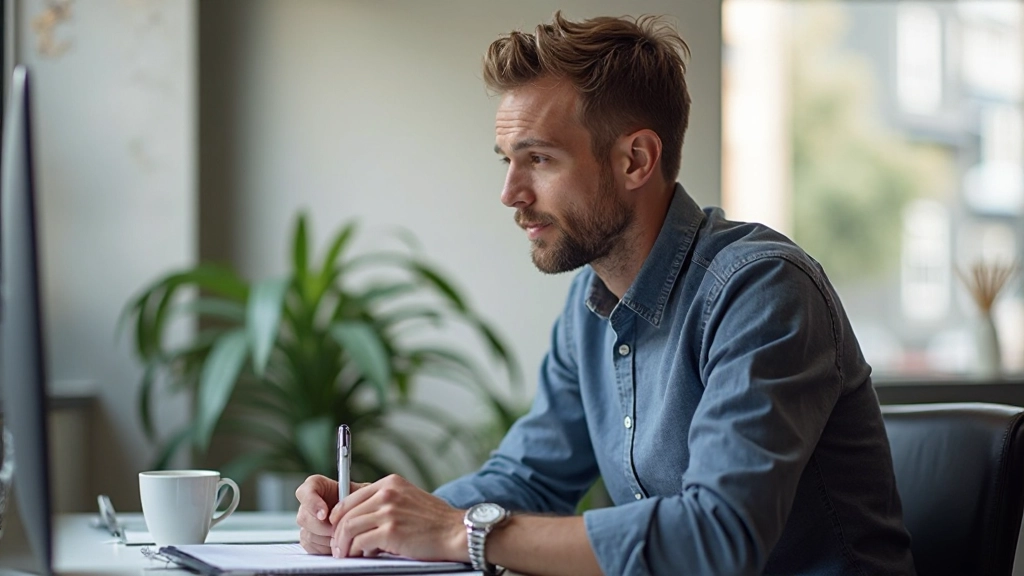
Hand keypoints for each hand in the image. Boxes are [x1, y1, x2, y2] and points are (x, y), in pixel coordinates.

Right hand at [295, 474, 368, 553]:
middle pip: (304, 517)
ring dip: (326, 539)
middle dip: (323, 527)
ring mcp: (306, 521)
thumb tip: (355, 502)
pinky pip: (310, 546)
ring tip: (343, 537)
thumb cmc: (361, 501)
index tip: (324, 514)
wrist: (360, 515)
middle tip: (339, 531)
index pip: (305, 491)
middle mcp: (308, 503)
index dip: (312, 503)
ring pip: (307, 534)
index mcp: (318, 486)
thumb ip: (356, 494)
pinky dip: (324, 548)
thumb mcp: (362, 492)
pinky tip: (337, 544)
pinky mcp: (307, 538)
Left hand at [330, 474, 465, 561]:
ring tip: (345, 553)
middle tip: (338, 546)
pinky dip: (356, 551)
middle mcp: (387, 493)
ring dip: (343, 544)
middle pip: (347, 513)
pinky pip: (360, 542)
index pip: (352, 497)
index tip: (337, 527)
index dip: (339, 515)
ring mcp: (388, 512)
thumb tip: (363, 515)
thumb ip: (387, 501)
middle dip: (338, 532)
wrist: (455, 531)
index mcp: (391, 483)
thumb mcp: (409, 497)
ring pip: (349, 527)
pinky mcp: (390, 531)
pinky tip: (360, 555)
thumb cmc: (435, 520)